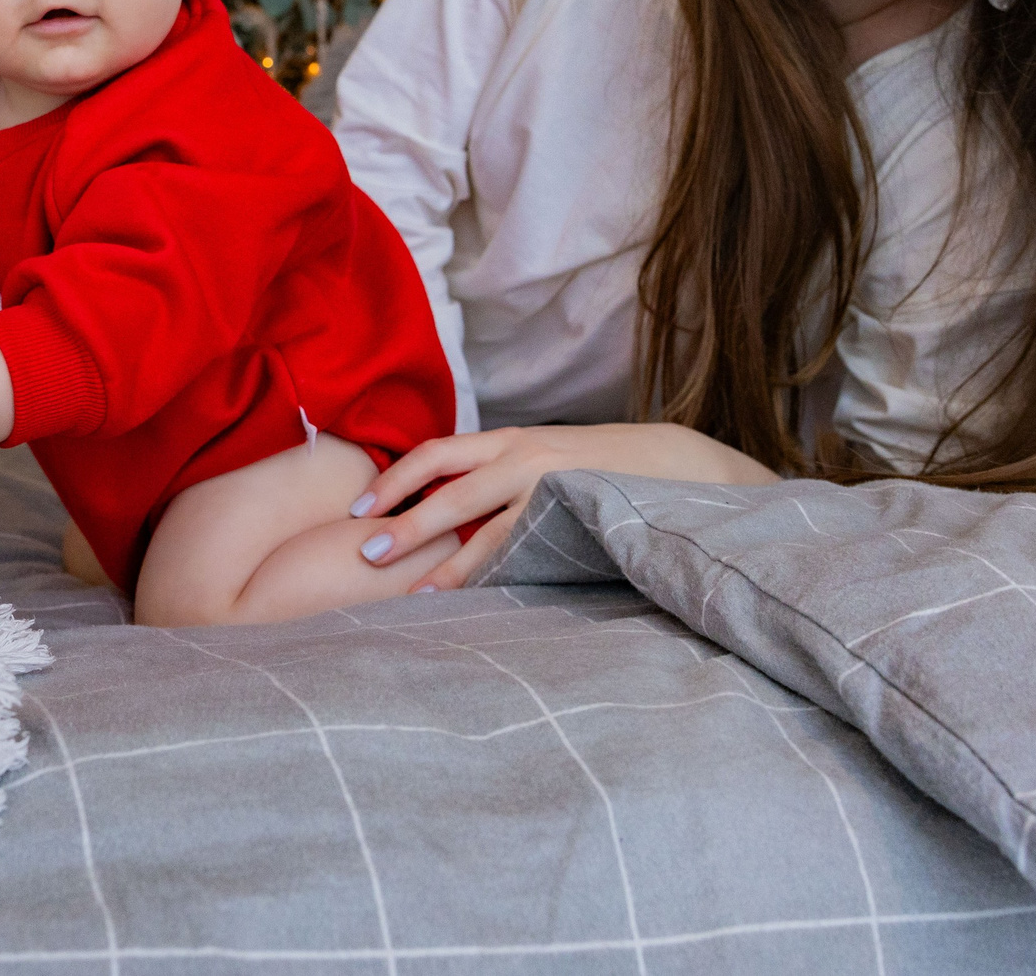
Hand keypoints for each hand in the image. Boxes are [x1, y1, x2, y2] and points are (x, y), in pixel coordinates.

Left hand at [349, 422, 778, 593]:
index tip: (357, 510)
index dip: (394, 480)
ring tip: (411, 592)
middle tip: (365, 553)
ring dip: (441, 557)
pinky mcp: (576, 512)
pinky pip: (522, 545)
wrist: (678, 463)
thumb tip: (445, 515)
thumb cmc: (601, 469)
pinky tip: (468, 595)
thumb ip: (501, 480)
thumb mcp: (544, 461)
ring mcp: (551, 482)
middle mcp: (525, 453)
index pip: (437, 454)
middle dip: (402, 521)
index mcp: (510, 440)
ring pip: (482, 522)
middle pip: (447, 485)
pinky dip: (490, 570)